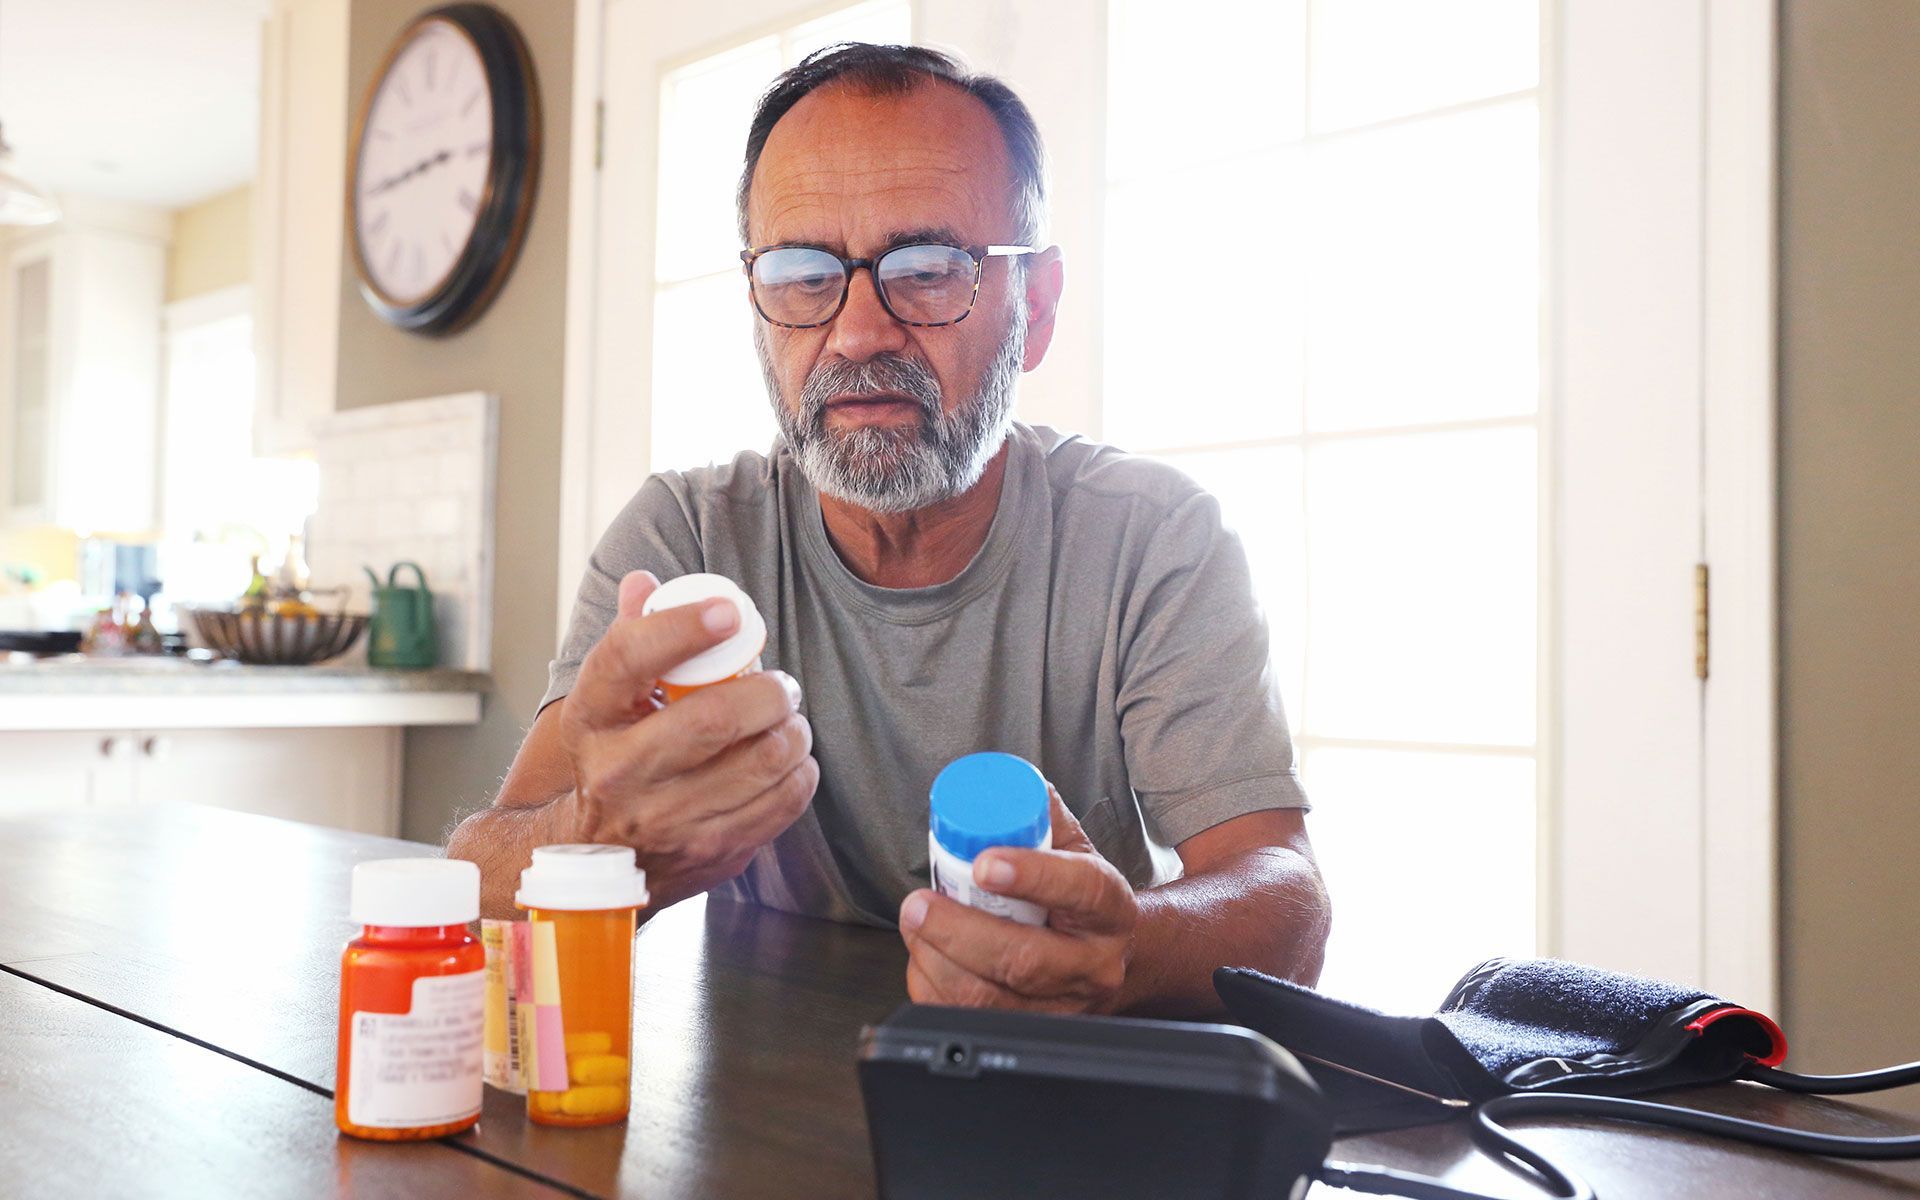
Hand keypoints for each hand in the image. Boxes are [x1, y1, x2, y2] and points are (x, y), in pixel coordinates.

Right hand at [558, 570, 817, 907]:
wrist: (600, 857)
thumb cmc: (616, 756)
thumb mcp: (606, 700)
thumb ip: (631, 636)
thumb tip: (646, 582)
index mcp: (591, 719)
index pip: (629, 659)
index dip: (683, 627)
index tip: (728, 613)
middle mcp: (617, 773)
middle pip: (714, 719)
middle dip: (768, 693)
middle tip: (783, 686)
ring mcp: (663, 820)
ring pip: (760, 764)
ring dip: (793, 733)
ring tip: (790, 721)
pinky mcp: (707, 853)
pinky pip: (779, 805)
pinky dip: (800, 775)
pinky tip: (792, 762)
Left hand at [898, 785, 1137, 1013]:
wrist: (1105, 961)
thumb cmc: (1080, 902)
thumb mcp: (1074, 850)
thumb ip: (1041, 815)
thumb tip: (1004, 782)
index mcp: (1109, 909)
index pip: (1082, 890)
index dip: (1032, 875)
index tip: (985, 863)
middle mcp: (1091, 964)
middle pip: (1024, 959)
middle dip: (959, 930)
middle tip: (919, 903)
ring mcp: (1059, 1007)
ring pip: (989, 998)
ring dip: (936, 958)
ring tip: (915, 922)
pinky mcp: (1025, 1032)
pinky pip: (965, 1019)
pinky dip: (932, 985)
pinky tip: (925, 955)